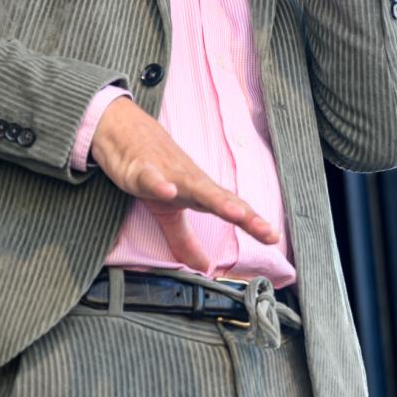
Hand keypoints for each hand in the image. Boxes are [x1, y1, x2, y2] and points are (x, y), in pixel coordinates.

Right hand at [90, 96, 279, 270]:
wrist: (123, 129)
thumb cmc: (152, 167)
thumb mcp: (167, 211)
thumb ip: (185, 240)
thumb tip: (203, 267)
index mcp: (199, 192)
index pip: (230, 208)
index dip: (252, 223)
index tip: (273, 237)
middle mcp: (190, 181)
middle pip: (221, 198)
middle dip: (244, 214)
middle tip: (266, 231)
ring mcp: (168, 173)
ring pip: (194, 187)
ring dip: (216, 200)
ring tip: (235, 214)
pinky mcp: (142, 169)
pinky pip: (152, 178)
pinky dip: (160, 184)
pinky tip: (168, 191)